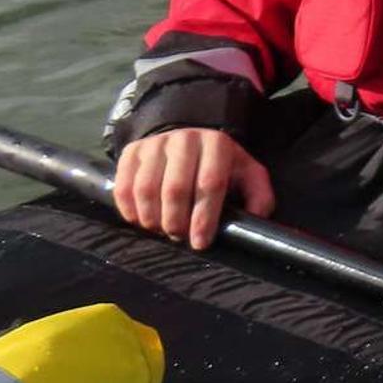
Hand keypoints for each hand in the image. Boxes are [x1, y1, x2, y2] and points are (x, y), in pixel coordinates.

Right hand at [113, 128, 274, 249]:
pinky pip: (123, 186)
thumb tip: (258, 222)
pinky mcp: (131, 151)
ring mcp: (154, 144)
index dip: (204, 217)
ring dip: (152, 219)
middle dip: (176, 222)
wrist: (189, 140)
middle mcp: (184, 139)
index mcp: (217, 144)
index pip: (210, 184)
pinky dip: (129, 210)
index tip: (200, 242)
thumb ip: (258, 197)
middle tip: (179, 237)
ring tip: (161, 230)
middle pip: (175, 189)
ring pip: (145, 189)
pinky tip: (141, 220)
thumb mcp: (247, 175)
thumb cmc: (221, 165)